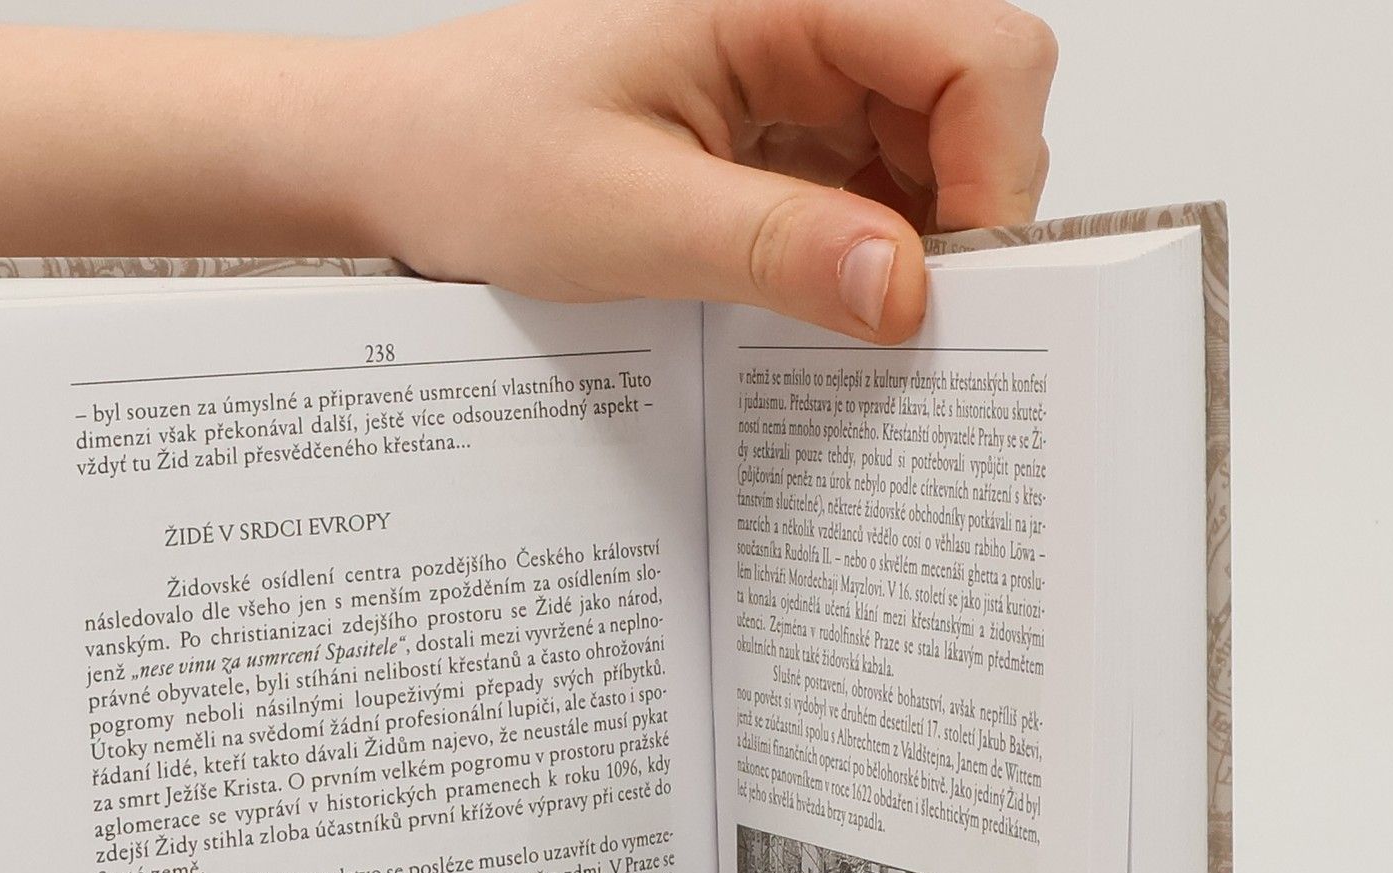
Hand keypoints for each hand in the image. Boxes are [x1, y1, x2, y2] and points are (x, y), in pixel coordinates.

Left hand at [354, 0, 1055, 341]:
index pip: (977, 51)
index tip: (951, 286)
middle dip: (960, 216)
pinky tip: (813, 301)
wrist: (398, 158)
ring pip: (929, 150)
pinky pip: (867, 183)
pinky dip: (860, 251)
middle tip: (901, 323)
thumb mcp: (625, 217)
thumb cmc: (477, 152)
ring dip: (908, 243)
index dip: (994, 173)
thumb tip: (904, 292)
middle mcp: (804, 16)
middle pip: (973, 98)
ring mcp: (795, 72)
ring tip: (839, 319)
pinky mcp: (775, 127)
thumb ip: (773, 249)